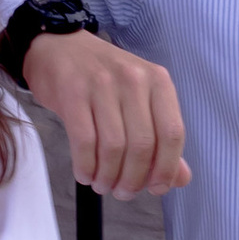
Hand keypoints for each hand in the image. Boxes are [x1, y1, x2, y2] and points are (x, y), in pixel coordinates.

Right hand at [19, 32, 190, 196]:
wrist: (58, 47)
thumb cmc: (103, 79)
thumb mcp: (139, 100)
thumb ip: (161, 138)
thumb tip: (180, 179)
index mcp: (158, 82)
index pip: (172, 133)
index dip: (166, 169)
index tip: (155, 188)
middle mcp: (134, 80)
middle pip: (142, 145)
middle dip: (133, 180)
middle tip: (122, 192)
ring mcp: (102, 84)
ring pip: (114, 147)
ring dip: (108, 176)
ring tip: (102, 184)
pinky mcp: (72, 92)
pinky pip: (84, 141)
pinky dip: (86, 167)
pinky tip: (85, 173)